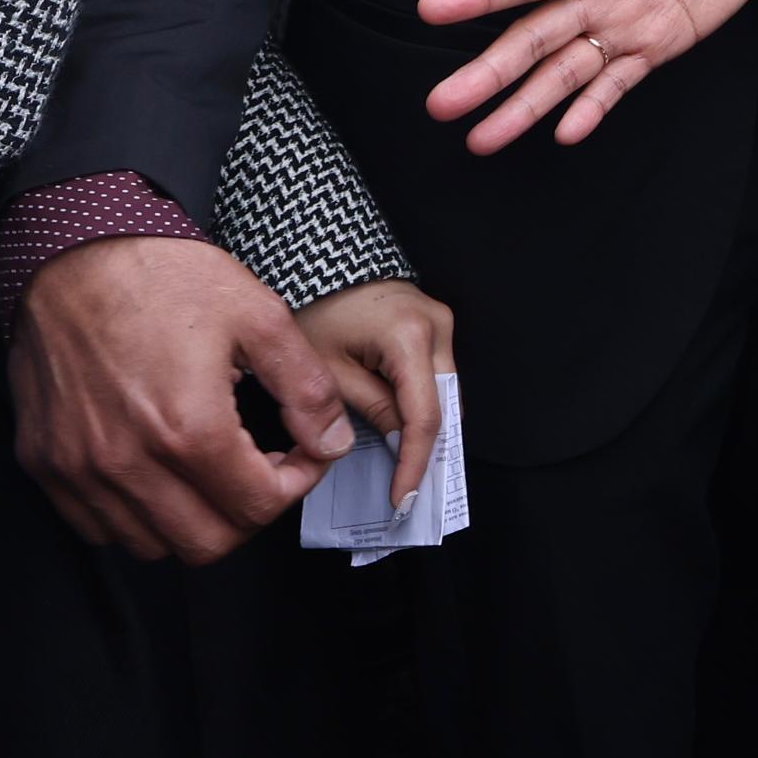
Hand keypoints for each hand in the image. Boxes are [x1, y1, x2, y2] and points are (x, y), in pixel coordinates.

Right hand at [8, 234, 357, 563]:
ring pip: (152, 545)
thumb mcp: (258, 315)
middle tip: (262, 470)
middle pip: (208, 544)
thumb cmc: (159, 274)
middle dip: (249, 513)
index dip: (297, 484)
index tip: (301, 455)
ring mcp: (78, 468)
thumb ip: (306, 389)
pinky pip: (96, 527)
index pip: (259, 505)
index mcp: (187, 428)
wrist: (72, 250)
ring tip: (211, 470)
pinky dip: (136, 516)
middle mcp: (127, 461)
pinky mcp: (45, 462)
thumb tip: (330, 443)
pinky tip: (159, 472)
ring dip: (194, 521)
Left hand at [296, 277, 453, 516]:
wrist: (315, 260)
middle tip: (407, 490)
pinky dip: (422, 405)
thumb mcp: (329, 370)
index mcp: (409, 336)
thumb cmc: (313, 308)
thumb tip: (397, 443)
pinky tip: (402, 431)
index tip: (402, 496)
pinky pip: (435, 375)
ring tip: (403, 468)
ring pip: (445, 392)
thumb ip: (369, 409)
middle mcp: (437, 326)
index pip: (425, 417)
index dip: (414, 463)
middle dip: (427, 450)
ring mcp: (440, 321)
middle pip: (445, 405)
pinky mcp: (432, 323)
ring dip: (426, 429)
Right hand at [418, 0, 757, 150]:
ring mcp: (622, 24)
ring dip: (524, 105)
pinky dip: (591, 108)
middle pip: (532, 39)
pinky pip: (617, 84)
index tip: (433, 8)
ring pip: (563, 72)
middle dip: (489, 72)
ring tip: (482, 139)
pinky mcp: (656, 46)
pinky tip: (562, 133)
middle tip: (442, 103)